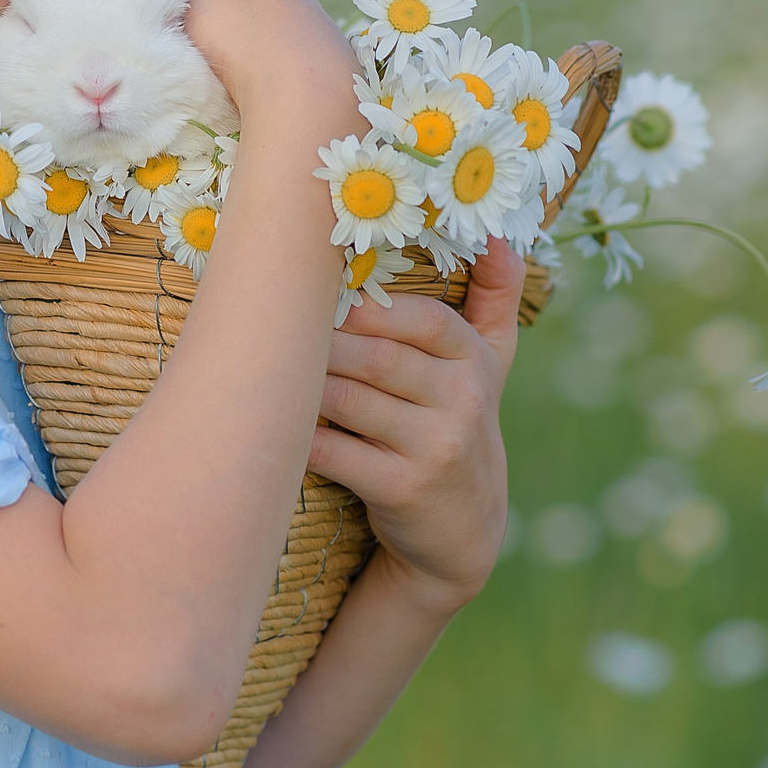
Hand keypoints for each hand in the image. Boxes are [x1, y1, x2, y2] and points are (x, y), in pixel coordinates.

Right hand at [136, 0, 355, 121]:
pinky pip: (241, 34)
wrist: (300, 88)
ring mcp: (279, 6)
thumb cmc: (240, 18)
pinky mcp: (284, 46)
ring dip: (200, 14)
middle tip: (141, 3)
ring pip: (225, 1)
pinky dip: (222, 41)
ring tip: (171, 37)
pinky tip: (208, 60)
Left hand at [309, 238, 524, 613]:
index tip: (322, 295)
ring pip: (350, 400)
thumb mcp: (490, 365)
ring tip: (266, 367)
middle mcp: (464, 404)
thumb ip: (494, 298)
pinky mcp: (403, 489)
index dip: (370, 306)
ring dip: (304, 384)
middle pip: (378, 357)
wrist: (464, 530)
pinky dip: (301, 436)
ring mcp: (435, 449)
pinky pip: (336, 452)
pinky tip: (277, 422)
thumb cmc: (457, 423)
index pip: (426, 321)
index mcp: (475, 363)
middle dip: (323, 342)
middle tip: (273, 325)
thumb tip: (501, 237)